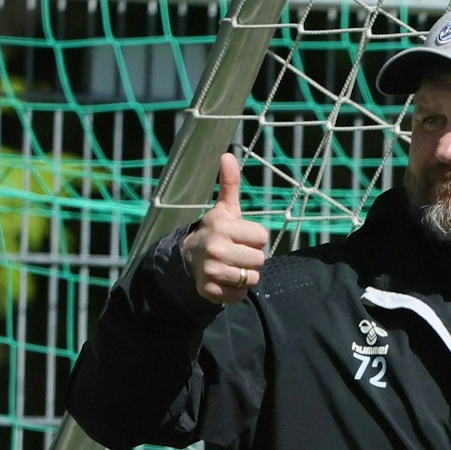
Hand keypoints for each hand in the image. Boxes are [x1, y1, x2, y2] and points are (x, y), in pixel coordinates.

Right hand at [181, 152, 267, 303]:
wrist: (188, 259)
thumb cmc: (215, 232)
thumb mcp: (224, 209)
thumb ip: (230, 184)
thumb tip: (227, 155)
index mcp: (222, 226)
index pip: (262, 237)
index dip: (254, 239)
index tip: (240, 237)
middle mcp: (215, 248)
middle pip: (260, 259)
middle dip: (251, 258)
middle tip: (235, 253)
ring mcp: (211, 270)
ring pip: (252, 278)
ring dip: (245, 275)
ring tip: (230, 266)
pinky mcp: (209, 290)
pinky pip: (240, 294)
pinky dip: (236, 290)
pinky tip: (224, 280)